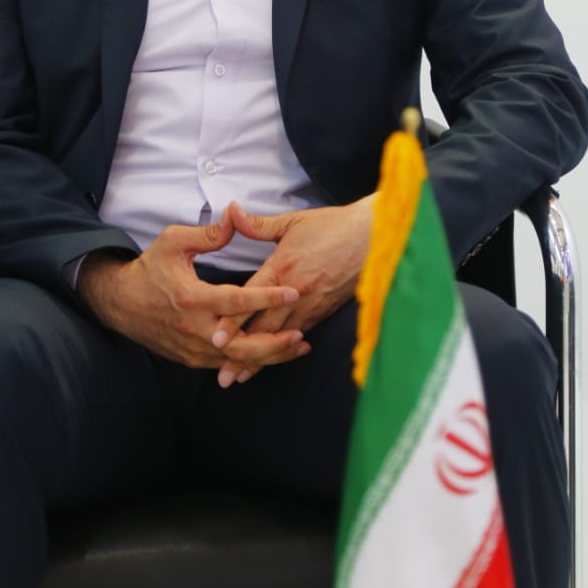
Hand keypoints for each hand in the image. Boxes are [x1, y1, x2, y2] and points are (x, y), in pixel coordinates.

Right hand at [76, 210, 308, 370]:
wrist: (120, 303)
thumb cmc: (149, 269)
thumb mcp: (173, 241)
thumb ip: (208, 234)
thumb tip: (235, 216)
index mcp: (193, 298)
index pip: (237, 301)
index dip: (268, 298)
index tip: (294, 292)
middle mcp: (194, 328)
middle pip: (242, 345)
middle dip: (275, 343)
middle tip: (302, 334)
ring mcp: (192, 348)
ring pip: (236, 360)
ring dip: (269, 356)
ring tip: (298, 346)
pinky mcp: (191, 358)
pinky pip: (225, 364)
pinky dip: (251, 362)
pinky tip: (273, 354)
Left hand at [211, 195, 375, 386]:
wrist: (373, 237)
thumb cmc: (332, 227)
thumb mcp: (291, 221)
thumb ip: (257, 224)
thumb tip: (230, 210)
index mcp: (283, 268)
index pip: (251, 300)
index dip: (232, 321)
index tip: (215, 338)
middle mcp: (296, 293)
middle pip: (264, 329)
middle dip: (241, 353)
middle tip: (222, 376)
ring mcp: (311, 305)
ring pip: (280, 339)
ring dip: (259, 360)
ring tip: (239, 377)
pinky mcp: (323, 312)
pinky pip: (298, 336)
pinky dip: (282, 351)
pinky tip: (270, 362)